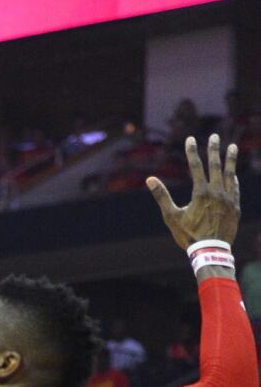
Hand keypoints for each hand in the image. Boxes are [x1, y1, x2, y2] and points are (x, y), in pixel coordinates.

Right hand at [147, 135, 240, 249]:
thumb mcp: (171, 216)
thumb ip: (162, 196)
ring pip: (229, 174)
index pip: (196, 166)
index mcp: (201, 193)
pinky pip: (235, 188)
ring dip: (230, 159)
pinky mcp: (235, 207)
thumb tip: (150, 179)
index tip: (190, 139)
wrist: (210, 250)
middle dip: (214, 149)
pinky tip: (232, 173)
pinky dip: (232, 178)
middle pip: (215, 166)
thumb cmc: (188, 234)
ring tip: (232, 147)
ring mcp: (229, 199)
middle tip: (214, 136)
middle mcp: (217, 192)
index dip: (192, 152)